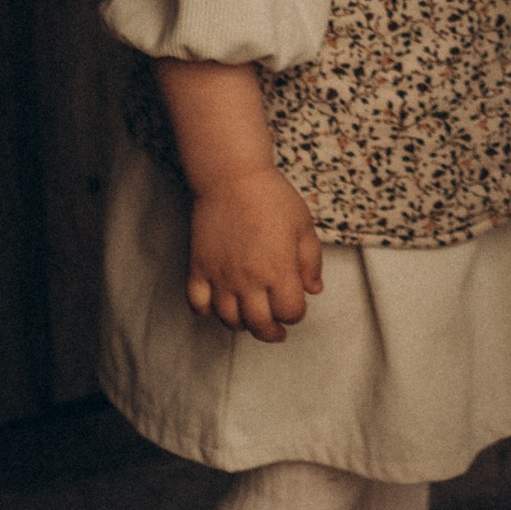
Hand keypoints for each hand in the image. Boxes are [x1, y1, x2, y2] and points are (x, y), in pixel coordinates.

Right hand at [184, 167, 324, 339]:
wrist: (233, 177)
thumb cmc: (272, 197)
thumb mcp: (304, 227)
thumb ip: (311, 262)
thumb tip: (313, 290)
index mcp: (279, 270)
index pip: (290, 312)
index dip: (295, 314)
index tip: (295, 305)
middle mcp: (250, 279)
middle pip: (259, 325)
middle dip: (271, 332)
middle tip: (276, 331)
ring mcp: (222, 276)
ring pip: (228, 319)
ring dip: (241, 324)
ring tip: (249, 317)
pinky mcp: (199, 267)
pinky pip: (197, 303)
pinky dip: (205, 311)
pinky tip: (216, 305)